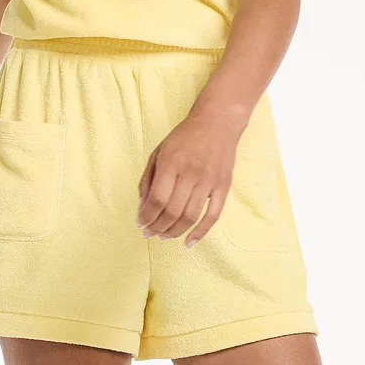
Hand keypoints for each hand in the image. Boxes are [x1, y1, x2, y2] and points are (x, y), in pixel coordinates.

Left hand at [136, 107, 245, 247]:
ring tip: (163, 237)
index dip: (146, 216)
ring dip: (174, 232)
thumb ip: (148, 179)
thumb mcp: (159, 151)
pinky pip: (213, 216)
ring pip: (190, 217)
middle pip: (172, 211)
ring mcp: (209, 181)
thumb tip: (142, 207)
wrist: (217, 122)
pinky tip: (189, 242)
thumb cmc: (184, 137)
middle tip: (149, 234)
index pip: (156, 199)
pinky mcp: (223, 186)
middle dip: (157, 228)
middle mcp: (191, 173)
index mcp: (172, 163)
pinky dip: (201, 232)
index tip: (140, 223)